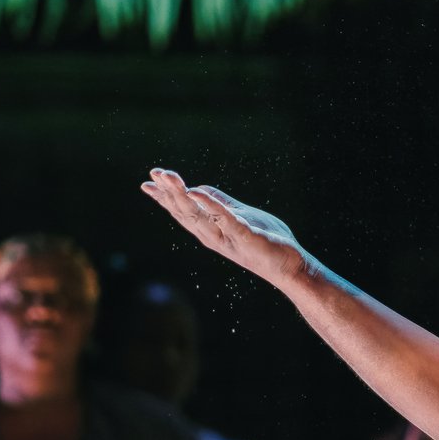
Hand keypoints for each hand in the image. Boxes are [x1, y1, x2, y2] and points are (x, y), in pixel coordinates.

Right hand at [140, 170, 311, 287]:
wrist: (291, 266)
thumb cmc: (266, 241)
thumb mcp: (239, 216)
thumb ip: (220, 204)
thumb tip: (197, 189)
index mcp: (211, 230)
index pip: (182, 212)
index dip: (164, 198)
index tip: (147, 182)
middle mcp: (214, 236)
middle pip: (185, 212)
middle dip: (168, 192)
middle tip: (154, 174)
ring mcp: (228, 237)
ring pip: (199, 215)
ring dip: (182, 196)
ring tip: (169, 178)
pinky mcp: (246, 237)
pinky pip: (226, 220)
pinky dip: (211, 206)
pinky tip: (197, 192)